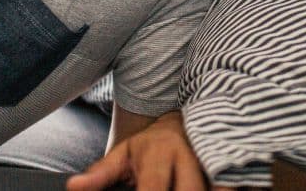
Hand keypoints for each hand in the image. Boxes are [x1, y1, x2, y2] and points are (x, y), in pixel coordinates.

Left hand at [65, 111, 230, 190]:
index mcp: (161, 155)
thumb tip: (73, 187)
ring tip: (195, 190)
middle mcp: (191, 159)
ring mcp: (214, 163)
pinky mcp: (230, 167)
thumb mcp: (123, 155)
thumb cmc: (151, 146)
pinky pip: (232, 186)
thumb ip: (101, 174)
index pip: (155, 189)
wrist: (185, 121)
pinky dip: (222, 189)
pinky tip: (212, 190)